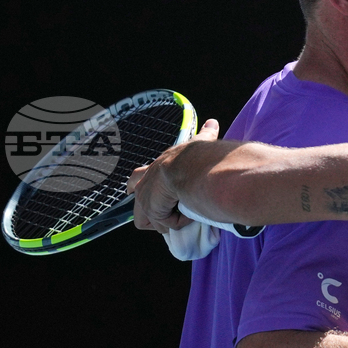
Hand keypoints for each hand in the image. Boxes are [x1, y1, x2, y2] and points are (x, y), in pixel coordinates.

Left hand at [126, 118, 219, 233]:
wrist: (195, 164)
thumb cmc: (202, 154)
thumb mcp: (203, 143)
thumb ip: (206, 134)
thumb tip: (212, 122)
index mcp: (158, 166)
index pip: (139, 176)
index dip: (141, 186)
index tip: (151, 194)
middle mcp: (146, 180)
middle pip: (134, 195)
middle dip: (148, 208)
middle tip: (170, 209)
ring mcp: (146, 196)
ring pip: (146, 218)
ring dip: (167, 219)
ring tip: (185, 212)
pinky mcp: (152, 210)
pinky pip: (165, 224)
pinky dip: (179, 222)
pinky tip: (191, 212)